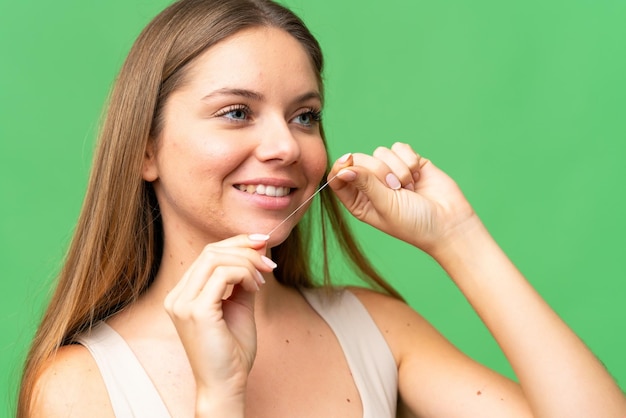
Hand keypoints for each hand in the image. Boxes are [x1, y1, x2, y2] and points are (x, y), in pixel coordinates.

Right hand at [163, 234, 273, 403]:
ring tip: (263, 279)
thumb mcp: (239, 305)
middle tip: (269, 265)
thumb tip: (257, 250)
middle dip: (245, 250)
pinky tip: (256, 288)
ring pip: (216, 258)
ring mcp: (182, 303)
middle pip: (211, 251)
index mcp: (183, 294)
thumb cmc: (232, 351)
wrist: (226, 385)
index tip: (263, 244)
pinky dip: (244, 275)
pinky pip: (223, 275)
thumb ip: (243, 279)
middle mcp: (177, 296)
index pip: (208, 254)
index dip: (237, 243)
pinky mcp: (196, 311)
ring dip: (247, 263)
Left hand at [328, 142, 476, 253]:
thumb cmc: (413, 222)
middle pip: (359, 159)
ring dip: (398, 168)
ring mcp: (390, 172)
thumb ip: (365, 183)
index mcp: (358, 200)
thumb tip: (343, 167)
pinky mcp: (408, 162)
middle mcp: (371, 185)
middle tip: (395, 187)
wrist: (448, 222)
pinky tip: (418, 175)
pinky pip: (400, 147)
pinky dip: (410, 160)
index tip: (349, 161)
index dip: (342, 165)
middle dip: (379, 169)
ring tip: (409, 187)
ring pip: (381, 151)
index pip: (338, 177)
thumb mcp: (385, 205)